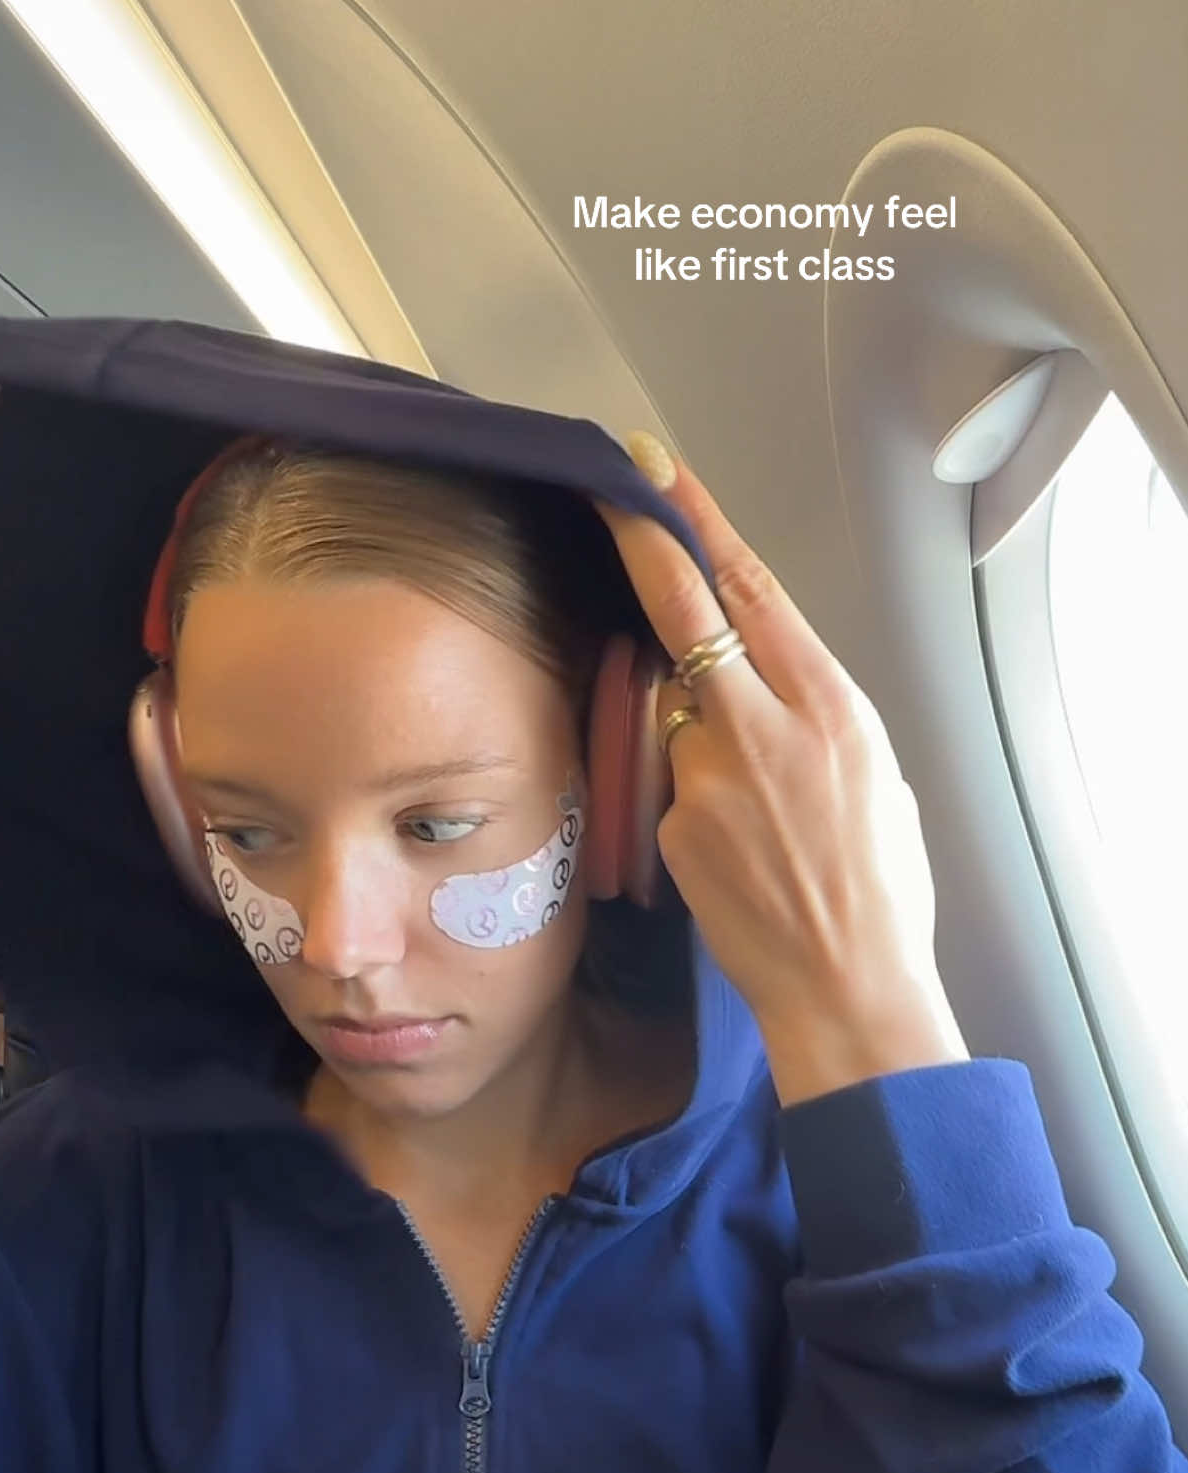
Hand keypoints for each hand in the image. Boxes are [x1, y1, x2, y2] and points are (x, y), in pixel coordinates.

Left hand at [592, 434, 968, 1105]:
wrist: (847, 985)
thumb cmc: (880, 889)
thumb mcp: (877, 778)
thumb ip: (817, 719)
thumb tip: (776, 690)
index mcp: (830, 704)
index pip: (750, 589)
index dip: (697, 523)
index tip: (657, 473)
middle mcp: (764, 724)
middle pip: (684, 610)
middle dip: (641, 539)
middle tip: (605, 485)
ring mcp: (708, 773)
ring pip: (678, 714)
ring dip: (698, 732)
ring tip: (759, 814)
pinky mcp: (672, 823)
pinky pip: (673, 787)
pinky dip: (695, 803)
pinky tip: (740, 855)